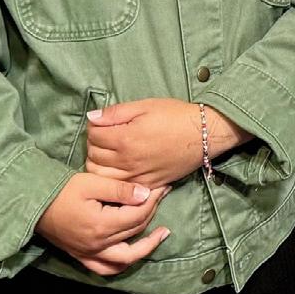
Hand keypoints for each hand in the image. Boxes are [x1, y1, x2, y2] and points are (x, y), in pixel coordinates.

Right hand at [35, 172, 169, 275]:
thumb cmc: (62, 190)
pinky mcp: (82, 256)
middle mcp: (98, 245)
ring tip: (160, 235)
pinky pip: (106, 269)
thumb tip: (145, 194)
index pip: (137, 215)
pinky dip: (122, 264)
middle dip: (152, 213)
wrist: (34, 205)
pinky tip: (132, 255)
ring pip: (125, 259)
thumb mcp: (92, 182)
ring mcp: (89, 254)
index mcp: (102, 225)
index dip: (153, 200)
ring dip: (145, 248)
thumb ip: (119, 189)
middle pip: (135, 232)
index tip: (162, 187)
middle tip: (162, 197)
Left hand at [85, 97, 250, 188]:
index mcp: (125, 138)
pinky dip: (111, 178)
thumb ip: (116, 112)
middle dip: (94, 144)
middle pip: (92, 156)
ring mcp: (135, 176)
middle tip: (105, 136)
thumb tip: (92, 117)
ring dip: (98, 163)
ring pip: (100, 176)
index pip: (93, 134)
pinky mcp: (145, 185)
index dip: (95, 126)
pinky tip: (118, 167)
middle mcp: (127, 161)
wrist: (203, 135)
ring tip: (109, 152)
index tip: (103, 122)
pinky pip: (117, 187)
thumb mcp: (146, 106)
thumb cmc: (175, 116)